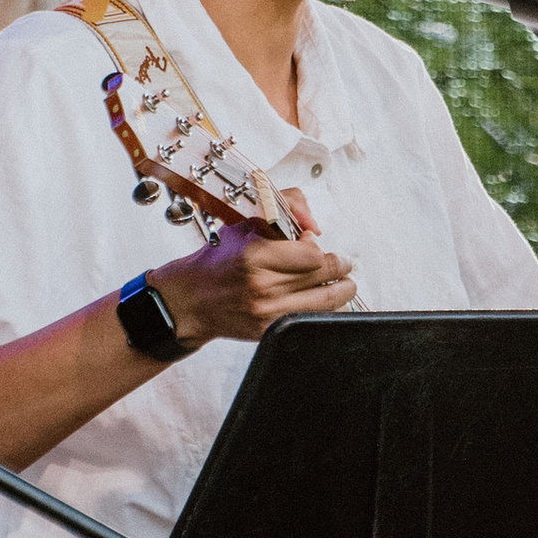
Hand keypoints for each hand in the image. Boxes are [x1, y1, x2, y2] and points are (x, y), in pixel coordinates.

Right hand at [153, 198, 354, 347]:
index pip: (314, 255)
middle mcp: (262, 286)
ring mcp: (267, 313)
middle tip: (344, 262)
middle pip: (325, 276)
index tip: (314, 242)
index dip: (319, 247)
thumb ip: (285, 206)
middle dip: (341, 266)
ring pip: (327, 302)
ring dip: (342, 289)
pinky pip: (313, 320)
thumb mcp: (246, 222)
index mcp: (255, 256)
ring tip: (344, 282)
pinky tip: (324, 299)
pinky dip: (326, 309)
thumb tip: (314, 223)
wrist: (192, 300)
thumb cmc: (219, 259)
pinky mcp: (269, 332)